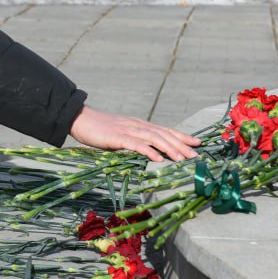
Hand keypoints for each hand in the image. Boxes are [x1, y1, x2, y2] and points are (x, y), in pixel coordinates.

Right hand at [68, 106, 200, 162]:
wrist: (80, 119)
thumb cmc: (99, 130)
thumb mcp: (121, 135)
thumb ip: (134, 141)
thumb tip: (148, 152)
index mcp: (139, 125)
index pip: (165, 130)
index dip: (182, 136)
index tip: (197, 143)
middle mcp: (137, 125)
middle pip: (164, 134)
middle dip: (182, 145)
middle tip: (196, 155)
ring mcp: (128, 130)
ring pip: (154, 138)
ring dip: (170, 149)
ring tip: (183, 159)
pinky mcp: (118, 137)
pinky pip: (137, 144)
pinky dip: (149, 151)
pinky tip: (158, 158)